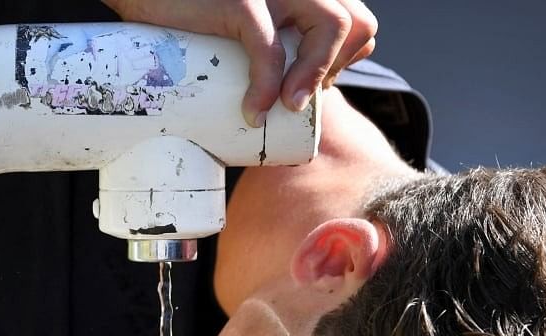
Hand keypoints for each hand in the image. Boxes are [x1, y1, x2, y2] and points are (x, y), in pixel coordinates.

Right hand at [102, 0, 377, 126]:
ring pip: (331, 27)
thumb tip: (283, 94)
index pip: (356, 21)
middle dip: (337, 68)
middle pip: (356, 23)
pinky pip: (270, 50)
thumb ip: (272, 37)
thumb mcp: (243, 21)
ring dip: (314, 78)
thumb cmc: (189, 10)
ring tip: (287, 108)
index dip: (343, 59)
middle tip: (298, 99)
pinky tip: (252, 114)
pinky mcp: (241, 0)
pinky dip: (265, 88)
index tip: (314, 86)